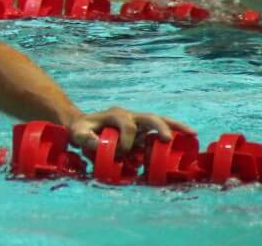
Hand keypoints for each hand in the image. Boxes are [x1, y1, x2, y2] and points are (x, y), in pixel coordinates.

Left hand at [68, 106, 193, 155]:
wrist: (83, 126)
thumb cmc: (81, 130)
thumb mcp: (78, 134)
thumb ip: (85, 138)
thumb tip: (97, 145)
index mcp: (115, 115)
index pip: (127, 125)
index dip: (126, 141)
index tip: (119, 154)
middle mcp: (130, 116)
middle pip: (149, 117)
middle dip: (160, 127)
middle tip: (168, 139)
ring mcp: (138, 123)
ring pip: (159, 122)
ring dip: (175, 127)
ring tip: (192, 135)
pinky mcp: (143, 132)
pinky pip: (159, 132)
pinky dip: (173, 133)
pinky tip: (187, 138)